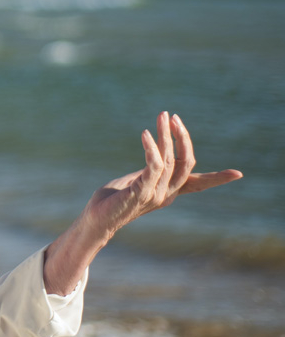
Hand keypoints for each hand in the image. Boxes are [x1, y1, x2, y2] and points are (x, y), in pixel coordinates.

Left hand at [44, 112, 241, 294]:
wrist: (96, 220)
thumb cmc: (113, 199)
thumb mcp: (137, 179)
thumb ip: (151, 168)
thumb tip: (159, 150)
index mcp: (168, 192)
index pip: (197, 183)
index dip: (217, 178)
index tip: (239, 174)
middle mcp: (166, 195)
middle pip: (186, 164)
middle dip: (183, 138)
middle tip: (173, 117)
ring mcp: (154, 195)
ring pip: (169, 160)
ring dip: (165, 135)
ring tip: (161, 116)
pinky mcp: (140, 193)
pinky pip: (152, 166)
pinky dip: (152, 148)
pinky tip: (146, 134)